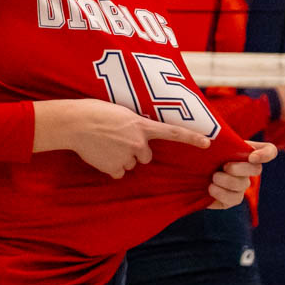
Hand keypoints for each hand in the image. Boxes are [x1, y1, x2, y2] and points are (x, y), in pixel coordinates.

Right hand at [33, 99, 210, 178]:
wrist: (76, 123)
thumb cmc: (95, 112)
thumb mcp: (121, 113)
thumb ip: (135, 125)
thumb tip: (138, 137)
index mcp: (142, 126)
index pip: (173, 133)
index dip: (192, 138)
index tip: (208, 143)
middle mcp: (138, 143)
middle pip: (146, 157)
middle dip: (136, 152)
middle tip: (117, 141)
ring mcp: (127, 157)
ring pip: (130, 165)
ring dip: (120, 159)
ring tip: (105, 145)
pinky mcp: (114, 168)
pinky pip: (117, 172)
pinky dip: (110, 166)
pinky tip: (99, 155)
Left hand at [208, 140, 277, 208]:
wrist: (191, 171)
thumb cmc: (201, 152)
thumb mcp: (208, 141)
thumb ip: (212, 137)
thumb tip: (207, 142)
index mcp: (247, 151)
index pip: (269, 151)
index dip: (266, 154)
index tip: (251, 157)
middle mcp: (248, 169)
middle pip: (256, 169)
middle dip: (238, 168)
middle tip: (224, 167)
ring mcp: (241, 185)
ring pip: (243, 185)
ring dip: (226, 181)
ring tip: (213, 177)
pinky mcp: (232, 199)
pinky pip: (234, 199)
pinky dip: (221, 193)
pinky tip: (210, 188)